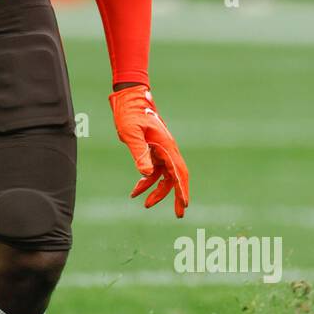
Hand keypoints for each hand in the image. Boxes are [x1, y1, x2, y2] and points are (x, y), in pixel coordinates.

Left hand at [109, 86, 188, 217]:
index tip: (184, 204)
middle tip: (178, 214)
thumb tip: (146, 174)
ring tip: (146, 204)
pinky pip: (154, 171)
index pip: (178, 172)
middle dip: (177, 196)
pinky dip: (146, 182)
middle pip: (176, 177)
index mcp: (166, 146)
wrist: (129, 98)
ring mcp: (161, 151)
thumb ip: (139, 153)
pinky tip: (135, 191)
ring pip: (164, 176)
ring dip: (157, 191)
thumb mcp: (131, 134)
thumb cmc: (130, 114)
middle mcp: (167, 150)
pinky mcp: (153, 151)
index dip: (181, 189)